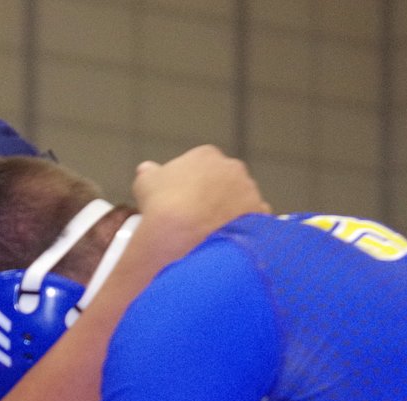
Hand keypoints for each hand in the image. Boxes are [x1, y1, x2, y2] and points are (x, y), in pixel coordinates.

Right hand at [132, 145, 270, 243]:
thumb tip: (146, 170)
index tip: (183, 200)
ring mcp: (250, 192)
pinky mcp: (260, 216)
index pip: (203, 165)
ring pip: (241, 201)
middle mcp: (233, 169)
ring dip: (230, 212)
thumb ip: (149, 174)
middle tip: (197, 218)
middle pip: (225, 181)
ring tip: (211, 233)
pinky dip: (243, 230)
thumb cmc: (163, 207)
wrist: (183, 238)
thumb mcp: (145, 185)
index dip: (192, 184)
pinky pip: (254, 221)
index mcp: (206, 156)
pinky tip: (227, 240)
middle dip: (215, 196)